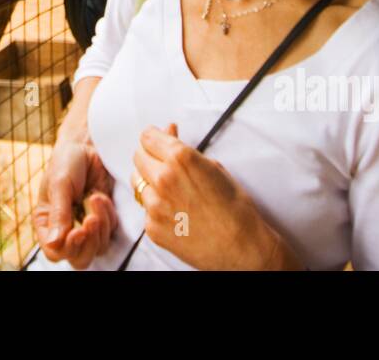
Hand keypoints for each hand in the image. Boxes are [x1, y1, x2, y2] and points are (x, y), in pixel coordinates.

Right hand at [33, 136, 117, 268]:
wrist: (87, 146)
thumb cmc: (67, 162)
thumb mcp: (59, 184)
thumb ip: (58, 214)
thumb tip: (54, 243)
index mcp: (47, 223)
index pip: (54, 252)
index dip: (67, 248)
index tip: (78, 231)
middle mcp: (65, 230)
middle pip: (79, 258)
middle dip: (89, 243)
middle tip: (91, 220)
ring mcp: (86, 227)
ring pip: (98, 248)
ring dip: (101, 226)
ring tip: (95, 198)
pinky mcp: (104, 220)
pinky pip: (111, 232)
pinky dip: (109, 216)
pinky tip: (100, 196)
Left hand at [132, 123, 299, 269]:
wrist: (241, 247)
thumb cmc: (234, 208)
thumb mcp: (213, 167)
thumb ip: (185, 150)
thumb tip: (169, 132)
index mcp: (180, 158)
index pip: (147, 136)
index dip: (155, 137)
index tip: (158, 140)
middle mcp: (163, 179)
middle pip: (138, 156)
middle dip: (150, 156)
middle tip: (165, 163)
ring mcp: (154, 205)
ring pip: (137, 181)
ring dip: (149, 180)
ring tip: (172, 190)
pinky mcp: (152, 227)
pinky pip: (145, 208)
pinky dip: (155, 206)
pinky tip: (175, 211)